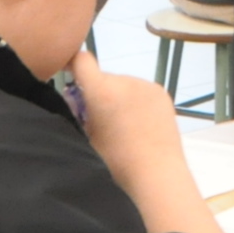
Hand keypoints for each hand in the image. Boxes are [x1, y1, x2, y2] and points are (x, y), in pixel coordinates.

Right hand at [69, 50, 228, 232]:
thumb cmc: (115, 161)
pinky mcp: (162, 92)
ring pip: (122, 84)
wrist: (156, 172)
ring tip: (124, 124)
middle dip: (98, 91)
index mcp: (102, 90)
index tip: (71, 77)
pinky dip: (136, 101)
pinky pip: (140, 90)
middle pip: (103, 77)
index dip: (73, 65)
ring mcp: (146, 84)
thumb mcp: (86, 136)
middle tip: (101, 118)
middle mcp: (125, 80)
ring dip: (118, 96)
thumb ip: (78, 111)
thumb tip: (75, 98)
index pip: (81, 59)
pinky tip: (140, 123)